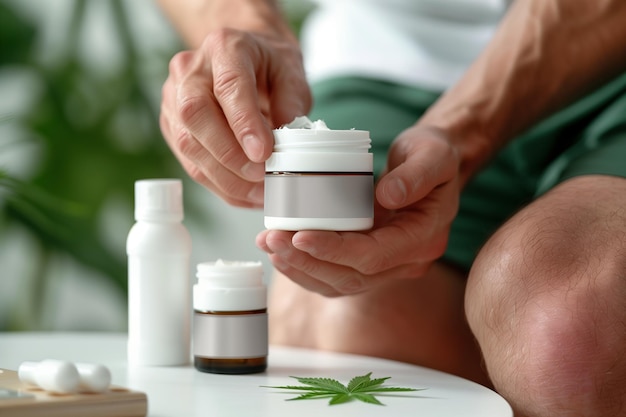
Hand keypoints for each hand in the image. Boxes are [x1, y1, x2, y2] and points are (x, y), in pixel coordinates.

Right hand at [160, 28, 311, 207]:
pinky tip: (244, 193)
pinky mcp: (172, 124)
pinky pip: (189, 161)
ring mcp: (174, 96)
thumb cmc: (269, 64)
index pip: (229, 86)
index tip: (263, 153)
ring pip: (188, 144)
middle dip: (229, 155)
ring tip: (258, 192)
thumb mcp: (292, 75)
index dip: (244, 123)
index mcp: (225, 47)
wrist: (247, 57)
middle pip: (196, 115)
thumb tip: (285, 146)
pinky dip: (218, 183)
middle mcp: (191, 69)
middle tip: (261, 176)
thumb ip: (291, 106)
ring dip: (224, 177)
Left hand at [256, 126, 461, 295]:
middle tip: (271, 239)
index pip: (373, 256)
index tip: (299, 236)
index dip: (334, 250)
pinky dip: (305, 267)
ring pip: (338, 282)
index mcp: (423, 239)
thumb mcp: (434, 153)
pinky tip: (280, 251)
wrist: (433, 165)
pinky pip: (335, 275)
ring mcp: (387, 265)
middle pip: (350, 277)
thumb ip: (416, 173)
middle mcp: (406, 261)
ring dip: (299, 268)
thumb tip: (387, 196)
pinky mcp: (368, 260)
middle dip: (306, 261)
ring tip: (268, 243)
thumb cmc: (433, 155)